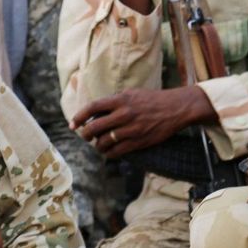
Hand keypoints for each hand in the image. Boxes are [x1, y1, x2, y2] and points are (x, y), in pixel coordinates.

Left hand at [70, 87, 214, 157]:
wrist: (175, 108)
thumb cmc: (152, 99)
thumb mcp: (132, 93)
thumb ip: (115, 100)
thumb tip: (97, 110)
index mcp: (121, 100)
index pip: (93, 107)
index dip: (79, 116)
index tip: (72, 124)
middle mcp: (124, 114)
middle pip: (95, 128)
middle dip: (86, 134)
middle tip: (86, 136)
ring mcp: (131, 129)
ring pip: (104, 142)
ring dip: (98, 146)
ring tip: (98, 145)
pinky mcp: (139, 141)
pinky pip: (117, 152)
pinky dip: (109, 153)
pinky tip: (109, 152)